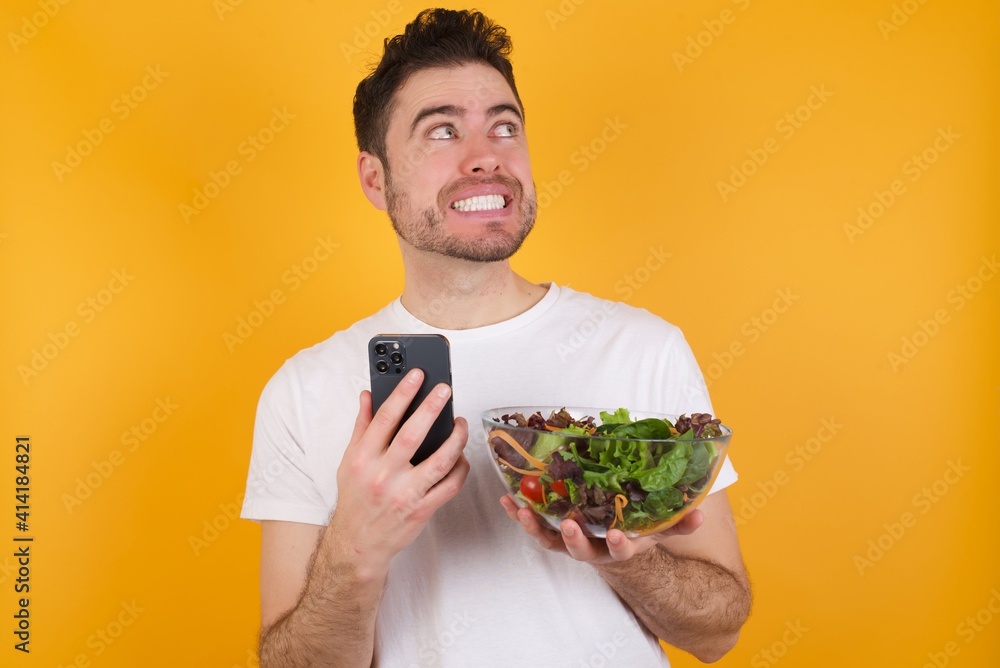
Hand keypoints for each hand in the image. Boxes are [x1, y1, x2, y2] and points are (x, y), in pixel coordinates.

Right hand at [327, 369, 468, 574]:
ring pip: (440, 461)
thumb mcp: (349, 460)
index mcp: (363, 459)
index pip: (385, 419)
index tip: (417, 375)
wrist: (358, 543)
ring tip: (461, 422)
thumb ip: (362, 426)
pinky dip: (460, 468)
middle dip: (431, 408)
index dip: (403, 393)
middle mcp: (383, 475)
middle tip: (445, 390)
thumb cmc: (355, 498)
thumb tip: (368, 394)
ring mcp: (405, 494)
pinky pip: (450, 485)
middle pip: (413, 435)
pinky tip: (461, 455)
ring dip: (456, 438)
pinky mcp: (422, 510)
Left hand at [499, 494, 703, 564]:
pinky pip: (533, 525)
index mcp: (619, 547)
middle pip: (579, 549)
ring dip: (534, 526)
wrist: (616, 545)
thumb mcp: (661, 529)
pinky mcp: (553, 532)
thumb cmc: (638, 531)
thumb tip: (699, 513)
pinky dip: (519, 515)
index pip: (621, 550)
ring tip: (522, 510)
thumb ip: (679, 522)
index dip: (620, 545)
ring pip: (550, 539)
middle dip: (574, 538)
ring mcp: (570, 541)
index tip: (620, 535)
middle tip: (569, 525)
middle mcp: (592, 547)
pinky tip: (507, 499)